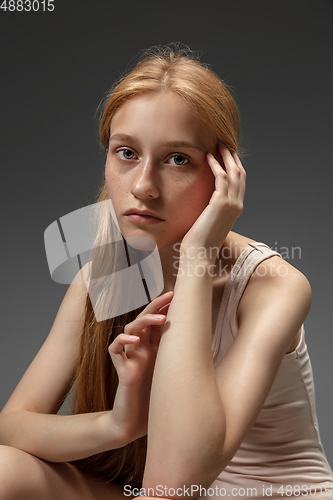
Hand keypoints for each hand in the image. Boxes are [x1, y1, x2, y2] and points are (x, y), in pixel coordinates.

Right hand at [108, 291, 173, 442]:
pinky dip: (122, 341)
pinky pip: (115, 349)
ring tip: (160, 317)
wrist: (135, 427)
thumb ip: (183, 363)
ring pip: (130, 329)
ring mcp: (131, 359)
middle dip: (155, 306)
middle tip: (169, 296)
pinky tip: (134, 340)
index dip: (165, 308)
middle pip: (144, 320)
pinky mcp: (122, 370)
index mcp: (156, 350)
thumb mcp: (175, 377)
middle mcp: (142, 351)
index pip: (158, 323)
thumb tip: (207, 349)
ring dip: (144, 320)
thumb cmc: (157, 403)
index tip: (177, 297)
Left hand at [181, 145, 245, 259]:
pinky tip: (208, 156)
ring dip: (226, 156)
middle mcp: (237, 206)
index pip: (239, 183)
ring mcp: (231, 204)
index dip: (234, 166)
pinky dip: (216, 165)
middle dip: (233, 157)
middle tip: (225, 143)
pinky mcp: (221, 203)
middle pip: (240, 174)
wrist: (199, 254)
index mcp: (235, 210)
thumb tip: (201, 203)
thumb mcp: (207, 222)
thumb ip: (209, 210)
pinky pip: (221, 178)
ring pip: (234, 173)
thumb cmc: (198, 242)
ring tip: (218, 144)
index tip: (227, 155)